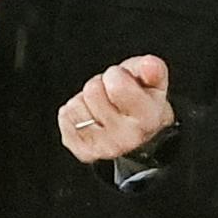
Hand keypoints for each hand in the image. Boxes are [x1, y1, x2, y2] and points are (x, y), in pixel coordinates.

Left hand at [59, 54, 176, 164]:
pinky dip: (74, 113)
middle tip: (112, 95)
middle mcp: (127, 138)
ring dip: (86, 101)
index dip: (117, 75)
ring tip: (103, 107)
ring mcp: (104, 148)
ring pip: (76, 104)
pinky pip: (65, 117)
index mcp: (147, 119)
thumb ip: (152, 70)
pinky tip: (91, 117)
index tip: (124, 81)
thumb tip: (149, 65)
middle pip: (93, 91)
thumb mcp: (152, 82)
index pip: (117, 85)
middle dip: (101, 86)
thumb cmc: (143, 103)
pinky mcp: (85, 152)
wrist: (138, 134)